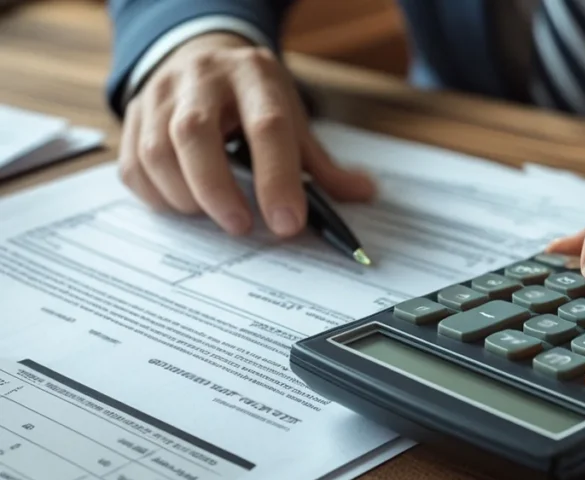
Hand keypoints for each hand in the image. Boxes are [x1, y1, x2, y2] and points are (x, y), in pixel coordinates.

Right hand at [117, 33, 374, 236]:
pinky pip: (134, 166)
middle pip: (194, 134)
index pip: (266, 126)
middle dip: (218, 191)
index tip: (288, 223)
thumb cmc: (253, 99)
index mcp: (254, 76)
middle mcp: (201, 78)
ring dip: (186, 197)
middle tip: (241, 227)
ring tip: (214, 215)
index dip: (277, 179)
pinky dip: (158, 197)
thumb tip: (362, 193)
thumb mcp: (292, 118)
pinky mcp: (132, 117)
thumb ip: (322, 164)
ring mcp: (160, 95)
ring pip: (157, 151)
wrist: (203, 57)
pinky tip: (185, 205)